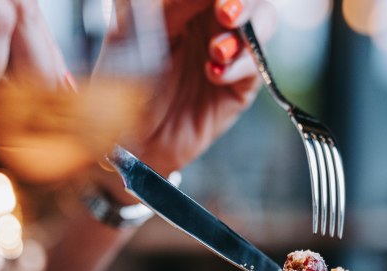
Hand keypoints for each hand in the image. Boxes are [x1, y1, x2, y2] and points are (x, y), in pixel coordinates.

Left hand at [111, 0, 276, 176]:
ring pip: (263, 21)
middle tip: (226, 12)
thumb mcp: (132, 31)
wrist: (131, 140)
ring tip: (217, 51)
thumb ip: (168, 3)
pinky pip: (257, 65)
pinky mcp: (241, 83)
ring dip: (245, 30)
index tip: (215, 1)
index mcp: (182, 2)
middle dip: (242, 1)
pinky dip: (240, 66)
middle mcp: (209, 20)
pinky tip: (213, 74)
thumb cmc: (122, 85)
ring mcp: (228, 50)